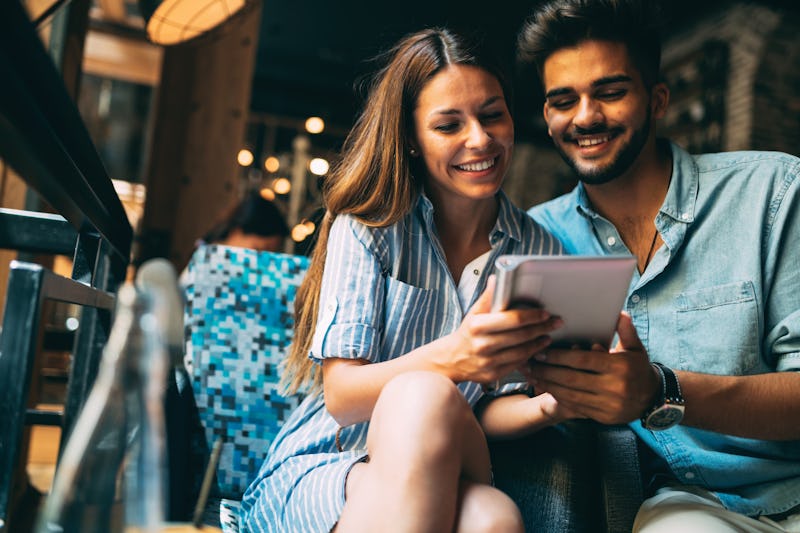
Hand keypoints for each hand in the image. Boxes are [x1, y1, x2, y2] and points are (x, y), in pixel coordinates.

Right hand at [440, 276, 562, 383]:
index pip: (512, 319)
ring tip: (547, 335)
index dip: (532, 316)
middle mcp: (482, 345)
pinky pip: (517, 364)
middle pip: (521, 336)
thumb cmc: (467, 333)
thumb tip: (496, 278)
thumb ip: (488, 297)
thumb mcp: (474, 313)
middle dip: (542, 328)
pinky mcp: (493, 375)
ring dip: (538, 343)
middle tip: (556, 322)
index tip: (545, 313)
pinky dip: (529, 356)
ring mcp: (488, 362)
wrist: (452, 359)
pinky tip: (536, 349)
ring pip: (522, 352)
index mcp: (477, 326)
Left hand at [527, 313, 660, 424]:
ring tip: (532, 375)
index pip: (583, 360)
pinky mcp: (604, 417)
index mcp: (620, 367)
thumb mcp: (636, 347)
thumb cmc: (638, 367)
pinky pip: (576, 407)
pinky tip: (546, 388)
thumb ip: (626, 330)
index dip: (559, 356)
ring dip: (548, 385)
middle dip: (548, 371)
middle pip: (572, 379)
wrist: (652, 398)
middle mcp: (614, 388)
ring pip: (571, 395)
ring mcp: (609, 405)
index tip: (542, 351)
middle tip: (531, 362)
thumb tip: (619, 312)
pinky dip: (559, 397)